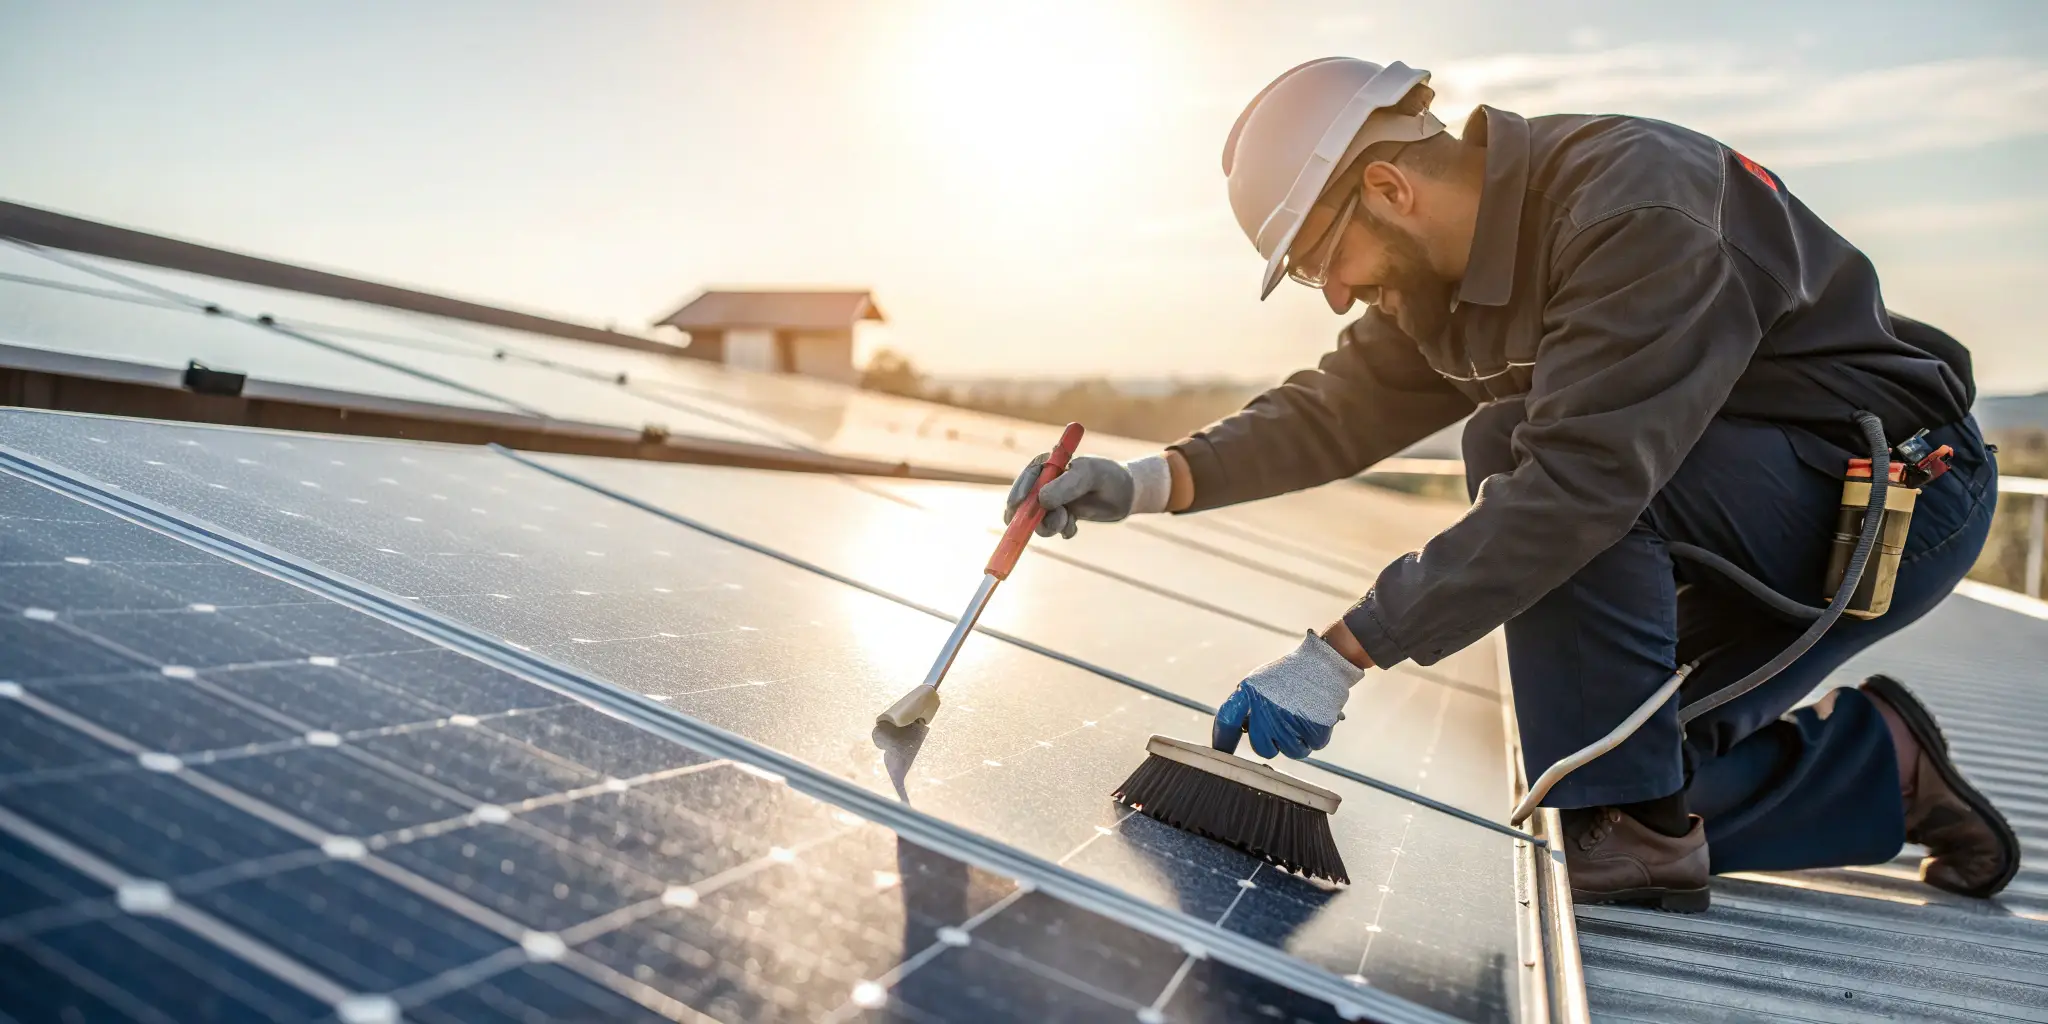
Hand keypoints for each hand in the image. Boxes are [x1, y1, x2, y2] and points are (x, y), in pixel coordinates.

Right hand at [1003, 454, 1137, 538]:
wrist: (1126, 493)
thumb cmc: (1108, 476)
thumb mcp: (1088, 476)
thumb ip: (1066, 486)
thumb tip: (1041, 501)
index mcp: (1048, 465)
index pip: (1027, 478)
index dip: (1018, 492)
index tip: (1016, 506)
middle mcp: (1046, 483)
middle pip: (1025, 502)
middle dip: (1033, 516)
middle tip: (1046, 523)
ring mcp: (1052, 501)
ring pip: (1038, 519)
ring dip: (1051, 525)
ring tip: (1069, 522)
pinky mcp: (1061, 515)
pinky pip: (1052, 528)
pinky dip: (1062, 530)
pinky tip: (1074, 527)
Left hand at [1212, 631, 1364, 758]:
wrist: (1323, 663)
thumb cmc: (1289, 675)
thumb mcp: (1258, 682)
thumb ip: (1244, 706)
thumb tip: (1236, 734)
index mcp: (1249, 695)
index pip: (1227, 722)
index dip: (1223, 740)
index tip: (1222, 752)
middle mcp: (1266, 712)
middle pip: (1263, 748)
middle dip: (1272, 742)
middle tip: (1283, 725)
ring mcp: (1290, 723)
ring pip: (1291, 751)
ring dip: (1297, 740)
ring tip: (1302, 717)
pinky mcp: (1314, 730)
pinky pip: (1312, 746)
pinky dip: (1315, 735)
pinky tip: (1316, 716)